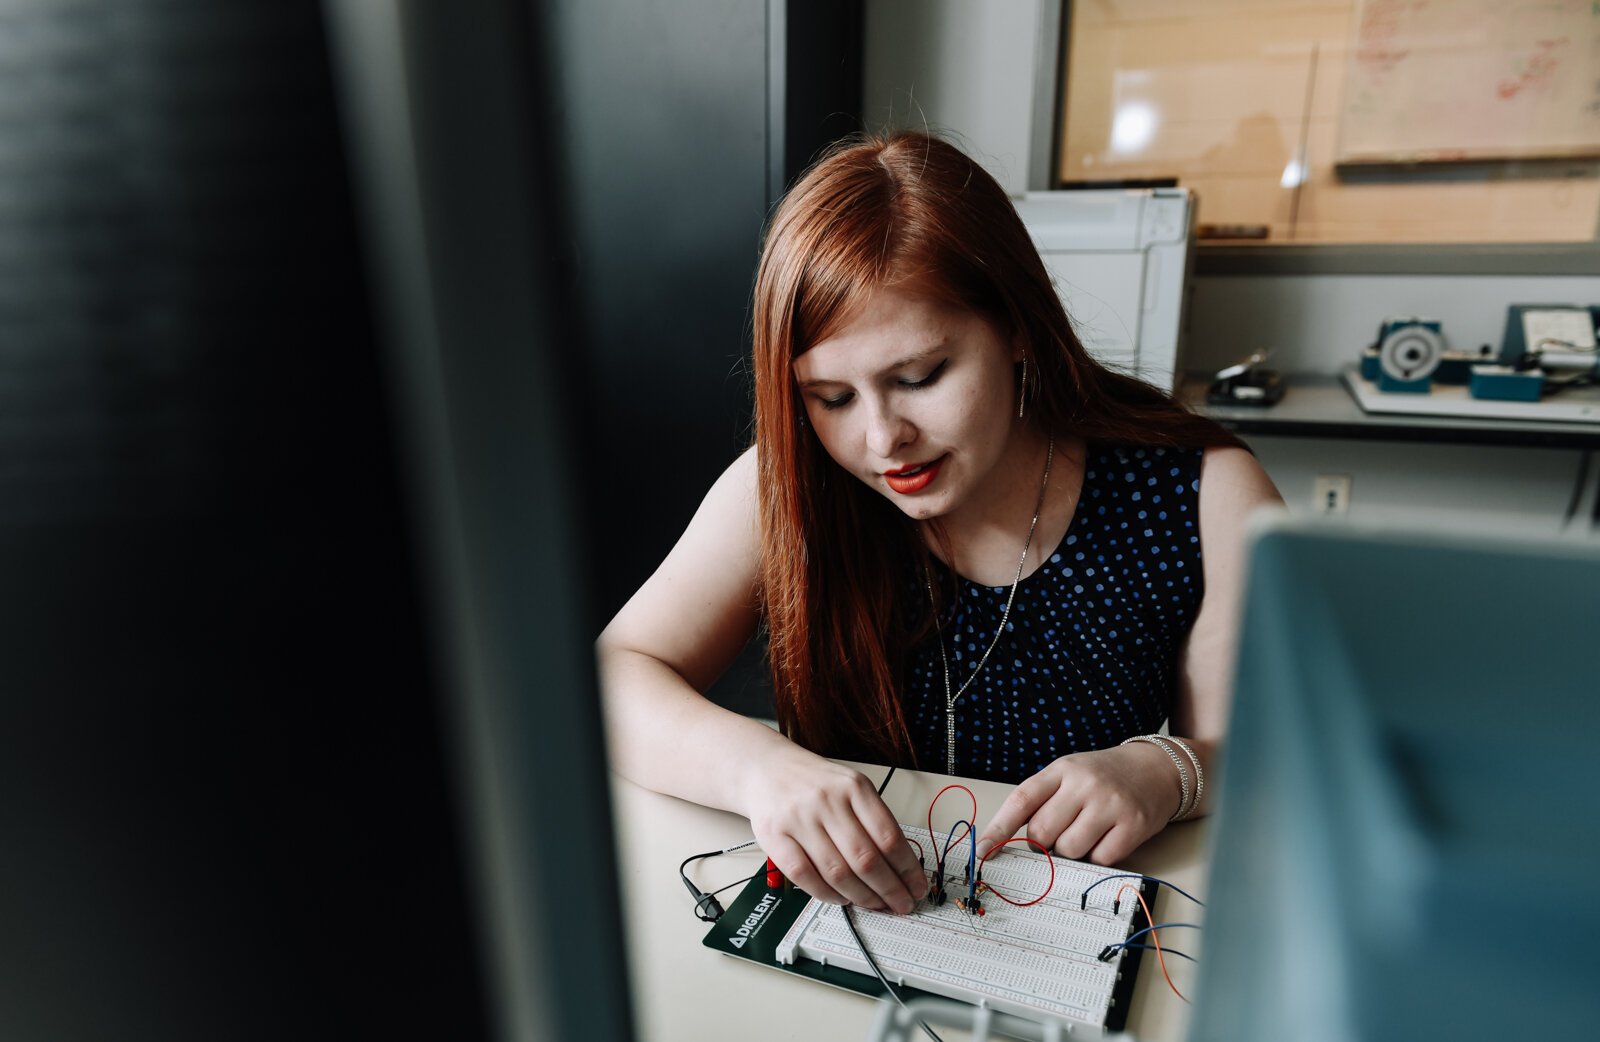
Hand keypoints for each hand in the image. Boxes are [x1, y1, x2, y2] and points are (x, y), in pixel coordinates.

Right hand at [741, 749, 927, 913]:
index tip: (916, 886)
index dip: (907, 869)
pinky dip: (827, 895)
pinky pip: (805, 876)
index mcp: (854, 787)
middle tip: (901, 904)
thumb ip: (874, 820)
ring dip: (862, 897)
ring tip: (875, 904)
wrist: (766, 769)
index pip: (889, 836)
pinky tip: (841, 899)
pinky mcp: (774, 837)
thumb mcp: (851, 787)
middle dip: (889, 890)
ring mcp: (799, 819)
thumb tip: (902, 866)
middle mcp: (827, 801)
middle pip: (866, 859)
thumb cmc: (815, 783)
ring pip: (837, 873)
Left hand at [974, 744, 1181, 864]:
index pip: (1021, 801)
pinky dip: (1098, 856)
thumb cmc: (1103, 776)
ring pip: (1069, 849)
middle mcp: (1084, 783)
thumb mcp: (1069, 774)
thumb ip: (1043, 801)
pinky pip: (1100, 858)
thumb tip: (1010, 842)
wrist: (1156, 768)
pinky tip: (1106, 838)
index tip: (982, 850)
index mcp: (1061, 769)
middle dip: (1043, 844)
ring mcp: (1110, 804)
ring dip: (1071, 851)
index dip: (998, 829)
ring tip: (1085, 832)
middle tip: (1057, 835)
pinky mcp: (1133, 824)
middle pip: (1042, 833)